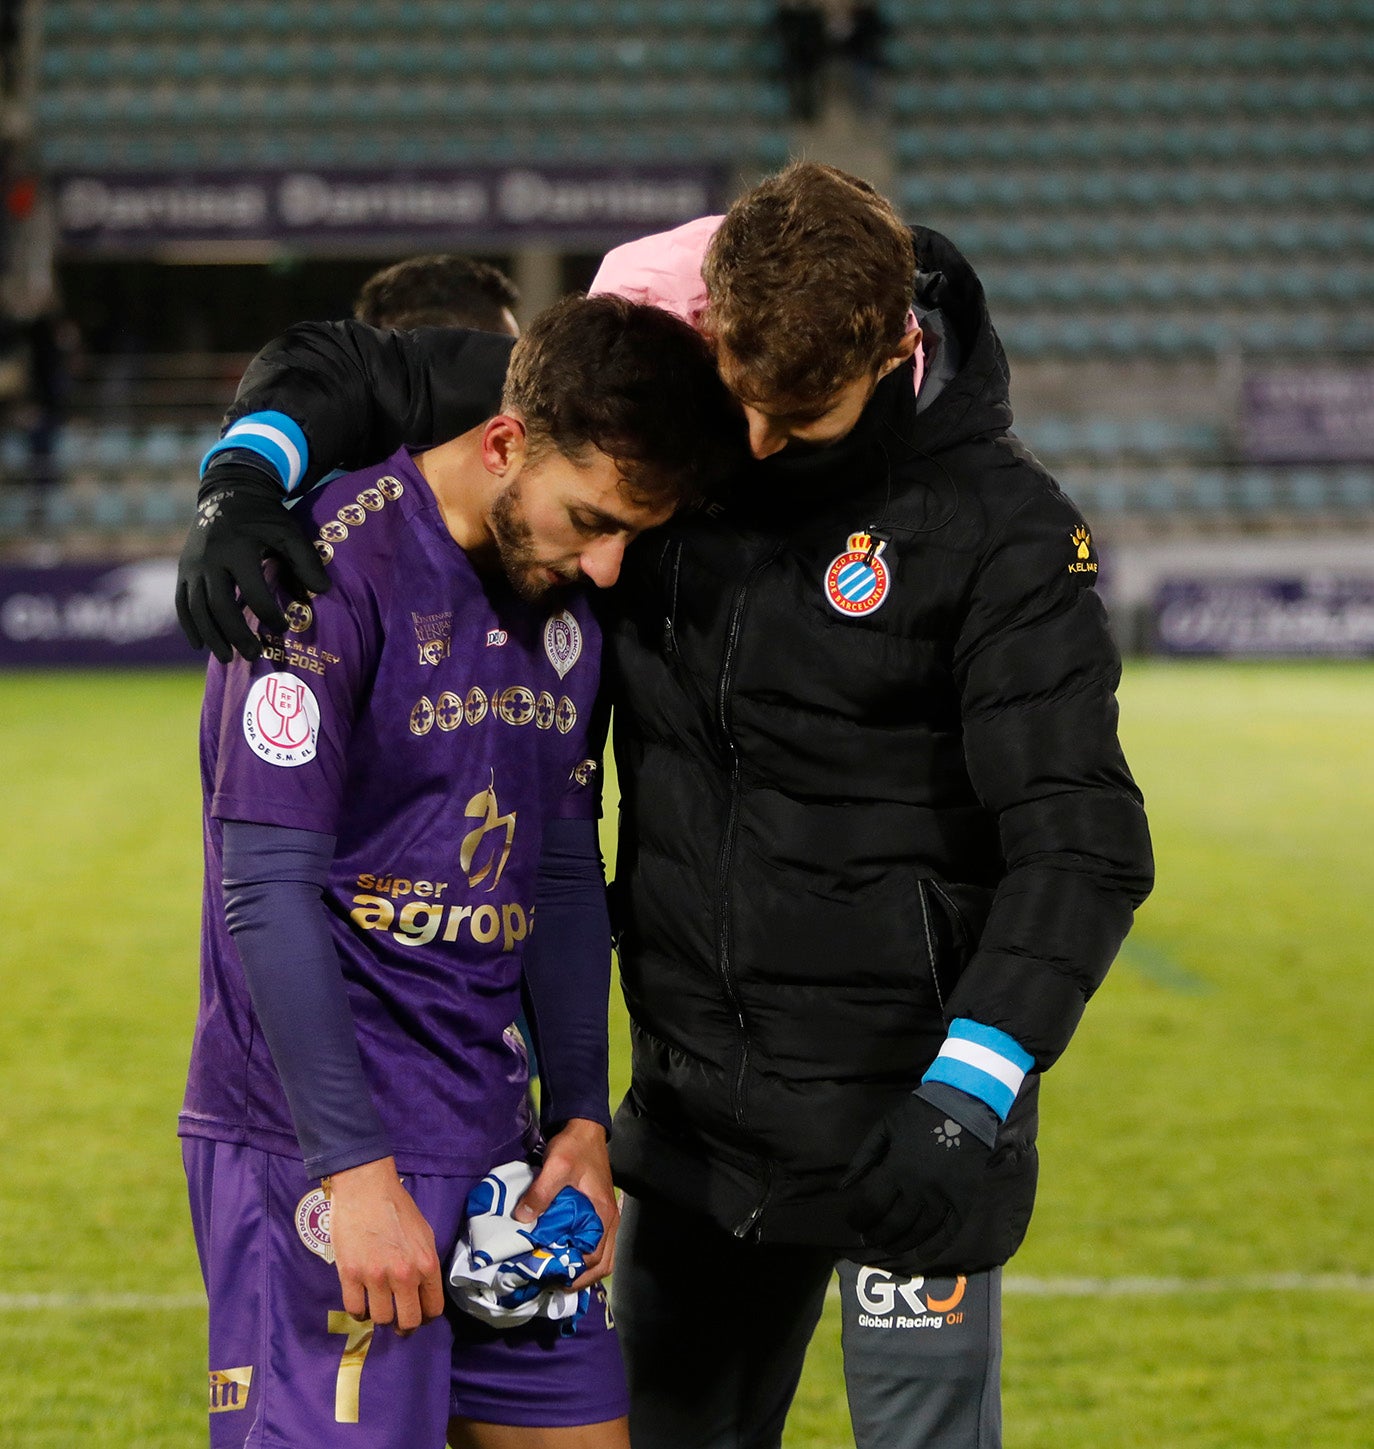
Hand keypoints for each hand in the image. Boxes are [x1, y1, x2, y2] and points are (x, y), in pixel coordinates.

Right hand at [175, 462, 330, 662]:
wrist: (230, 492)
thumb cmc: (265, 517)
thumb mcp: (289, 532)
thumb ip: (306, 561)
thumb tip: (324, 591)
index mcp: (238, 549)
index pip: (253, 591)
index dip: (268, 614)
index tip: (282, 628)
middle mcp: (210, 558)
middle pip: (219, 605)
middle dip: (236, 634)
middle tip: (253, 654)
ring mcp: (192, 565)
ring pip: (196, 608)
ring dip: (212, 636)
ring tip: (229, 658)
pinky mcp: (182, 569)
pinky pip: (181, 602)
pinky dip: (189, 625)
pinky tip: (199, 645)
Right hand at [327, 1157, 444, 1334]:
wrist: (366, 1188)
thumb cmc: (397, 1207)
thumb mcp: (424, 1234)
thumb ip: (425, 1264)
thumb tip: (424, 1290)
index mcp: (426, 1263)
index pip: (433, 1308)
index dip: (426, 1317)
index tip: (418, 1315)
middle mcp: (404, 1274)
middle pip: (408, 1322)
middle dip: (405, 1326)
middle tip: (398, 1322)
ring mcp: (376, 1276)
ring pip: (381, 1319)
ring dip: (380, 1317)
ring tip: (378, 1306)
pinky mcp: (350, 1274)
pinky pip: (355, 1310)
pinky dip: (359, 1312)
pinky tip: (361, 1302)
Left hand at [514, 1119, 617, 1288]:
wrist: (584, 1128)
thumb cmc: (573, 1148)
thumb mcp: (555, 1166)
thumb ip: (540, 1193)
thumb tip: (522, 1219)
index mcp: (602, 1213)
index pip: (594, 1256)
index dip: (575, 1272)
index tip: (550, 1277)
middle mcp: (609, 1220)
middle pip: (603, 1263)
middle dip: (581, 1279)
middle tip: (554, 1283)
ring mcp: (606, 1217)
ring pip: (603, 1257)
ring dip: (584, 1270)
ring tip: (559, 1276)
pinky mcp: (598, 1212)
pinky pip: (597, 1245)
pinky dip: (584, 1257)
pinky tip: (566, 1256)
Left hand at [841, 1092, 1034, 1274]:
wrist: (964, 1106)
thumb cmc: (919, 1115)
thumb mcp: (885, 1129)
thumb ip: (863, 1158)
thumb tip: (843, 1186)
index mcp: (897, 1168)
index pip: (871, 1205)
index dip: (858, 1218)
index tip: (853, 1221)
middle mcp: (919, 1188)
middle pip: (892, 1224)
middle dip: (875, 1234)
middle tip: (868, 1238)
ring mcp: (944, 1198)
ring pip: (918, 1233)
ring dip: (899, 1244)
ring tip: (887, 1246)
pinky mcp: (964, 1202)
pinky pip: (947, 1234)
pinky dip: (931, 1249)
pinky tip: (918, 1256)